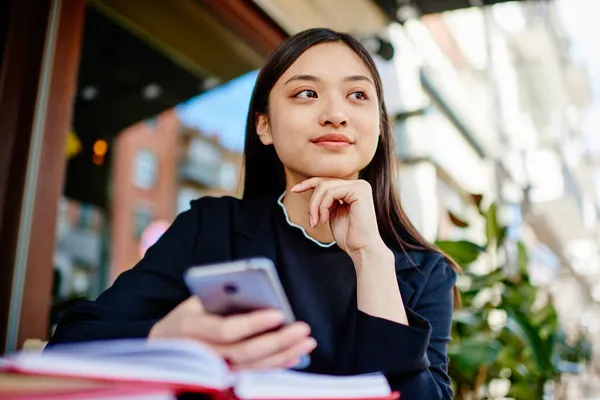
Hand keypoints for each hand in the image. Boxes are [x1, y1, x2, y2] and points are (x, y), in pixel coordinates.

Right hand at [148, 297, 316, 370]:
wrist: (162, 346)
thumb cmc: (186, 318)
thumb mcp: (194, 303)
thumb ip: (219, 298)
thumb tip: (257, 293)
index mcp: (190, 328)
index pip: (226, 330)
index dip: (254, 323)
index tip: (279, 313)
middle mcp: (200, 355)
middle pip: (245, 352)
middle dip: (278, 340)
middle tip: (303, 328)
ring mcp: (212, 372)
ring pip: (253, 368)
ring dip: (283, 355)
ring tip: (307, 341)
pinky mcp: (224, 380)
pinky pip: (254, 376)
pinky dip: (277, 367)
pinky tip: (295, 355)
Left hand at [291, 178, 386, 258]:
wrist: (361, 249)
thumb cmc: (348, 236)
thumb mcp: (332, 213)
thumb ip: (326, 200)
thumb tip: (312, 187)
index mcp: (353, 189)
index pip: (327, 181)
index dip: (308, 183)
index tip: (294, 190)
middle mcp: (359, 184)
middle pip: (324, 183)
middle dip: (313, 202)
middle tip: (312, 221)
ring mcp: (360, 186)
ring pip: (325, 187)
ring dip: (316, 206)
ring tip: (317, 222)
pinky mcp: (360, 191)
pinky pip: (331, 192)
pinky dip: (323, 207)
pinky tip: (325, 220)